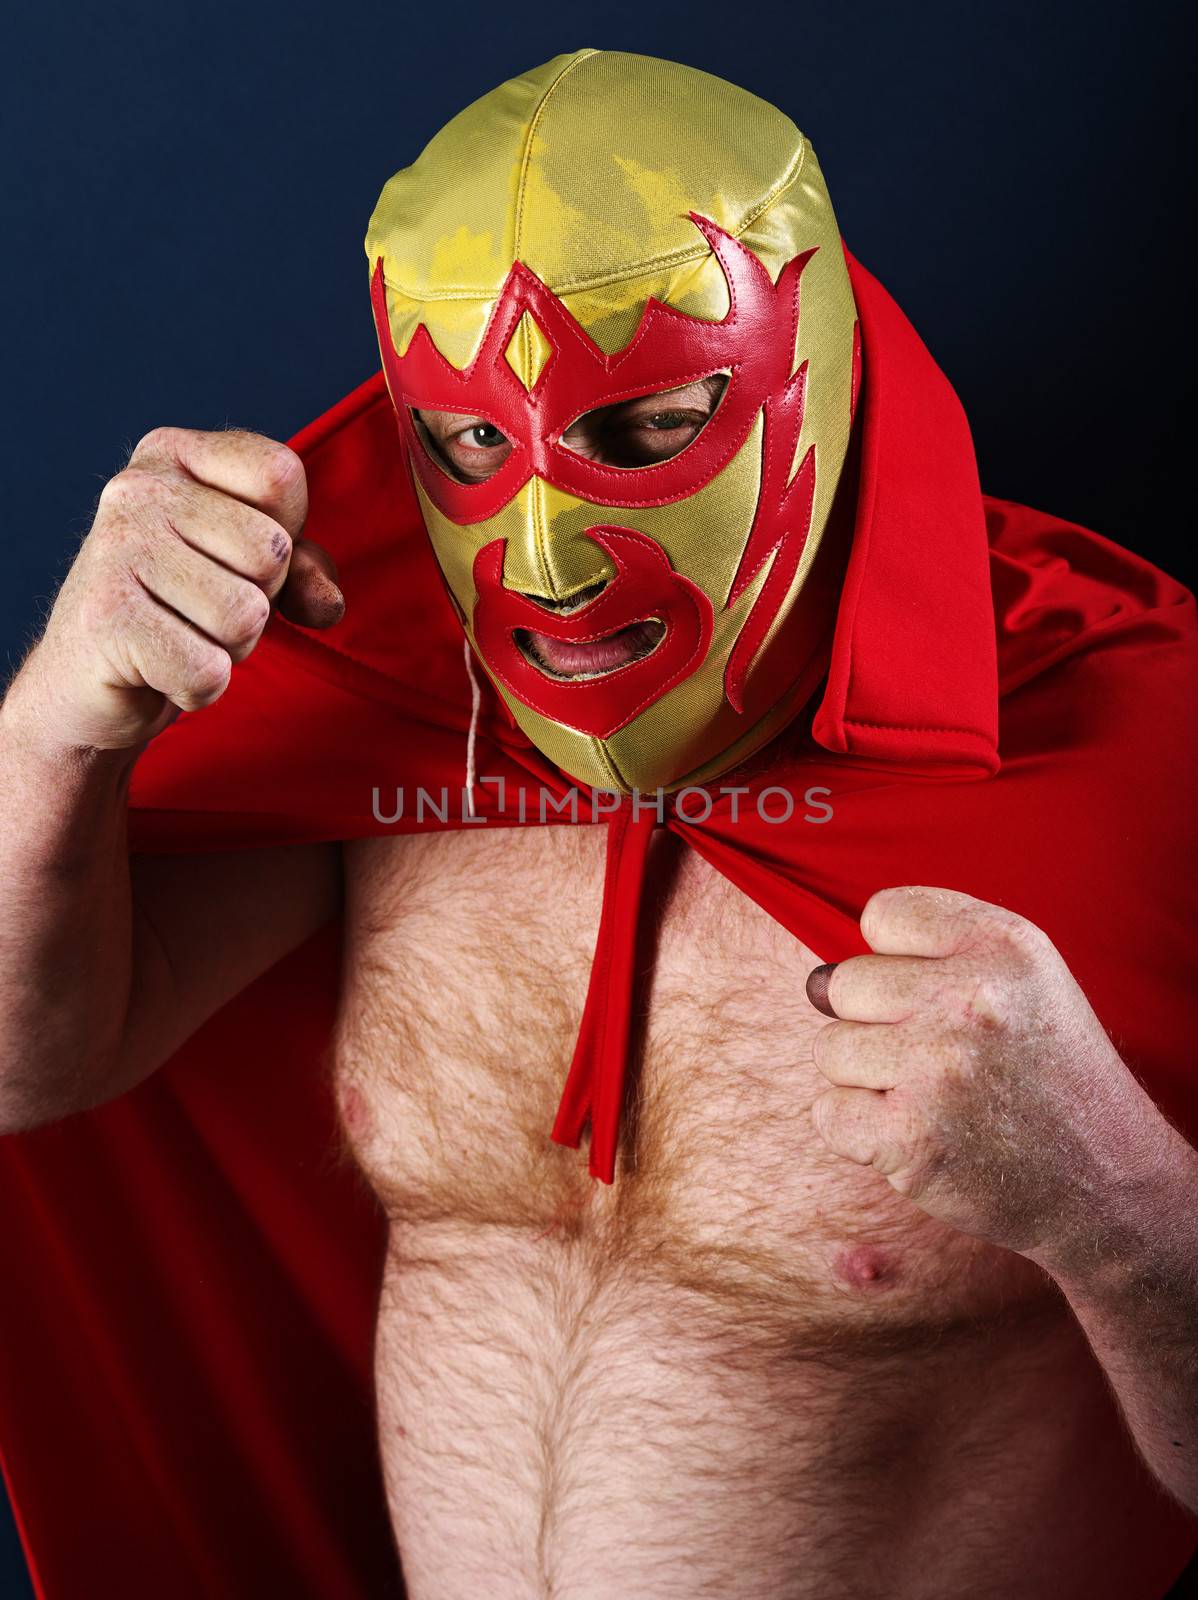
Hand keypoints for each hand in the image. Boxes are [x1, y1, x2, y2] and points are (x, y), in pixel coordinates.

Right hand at [8, 427, 342, 751]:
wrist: (88, 677)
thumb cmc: (181, 609)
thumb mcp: (253, 572)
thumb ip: (305, 572)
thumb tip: (328, 603)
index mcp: (174, 454)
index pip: (280, 474)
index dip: (284, 532)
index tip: (233, 554)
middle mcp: (138, 488)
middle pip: (272, 551)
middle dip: (258, 601)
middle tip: (203, 609)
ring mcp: (116, 548)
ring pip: (245, 616)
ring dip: (229, 649)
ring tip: (183, 636)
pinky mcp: (106, 617)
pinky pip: (208, 669)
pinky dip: (199, 688)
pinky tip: (161, 671)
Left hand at [806, 886, 1162, 1260]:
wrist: (1107, 1184)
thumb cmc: (1045, 1071)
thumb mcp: (1024, 977)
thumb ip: (934, 948)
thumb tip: (817, 981)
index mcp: (1003, 944)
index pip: (882, 915)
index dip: (897, 959)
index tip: (940, 996)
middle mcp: (971, 998)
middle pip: (844, 984)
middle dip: (875, 1024)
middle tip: (940, 1060)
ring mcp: (938, 1069)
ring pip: (830, 1049)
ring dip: (867, 1080)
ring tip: (935, 1099)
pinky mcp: (910, 1137)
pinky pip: (828, 1112)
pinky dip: (860, 1132)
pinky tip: (919, 1136)